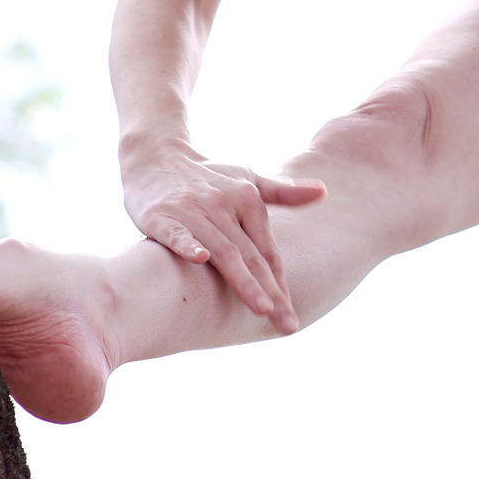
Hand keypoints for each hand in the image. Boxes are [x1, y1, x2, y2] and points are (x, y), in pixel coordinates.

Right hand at [121, 141, 325, 332]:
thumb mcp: (247, 179)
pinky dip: (187, 245)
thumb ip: (283, 192)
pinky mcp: (160, 215)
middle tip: (286, 324)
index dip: (280, 284)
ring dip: (242, 280)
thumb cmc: (207, 175)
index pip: (267, 252)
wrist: (154, 154)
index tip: (291, 316)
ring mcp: (192, 210)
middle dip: (269, 292)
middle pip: (250, 257)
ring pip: (221, 250)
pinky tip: (200, 260)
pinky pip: (176, 233)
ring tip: (261, 307)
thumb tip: (324, 192)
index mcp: (247, 200)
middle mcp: (222, 206)